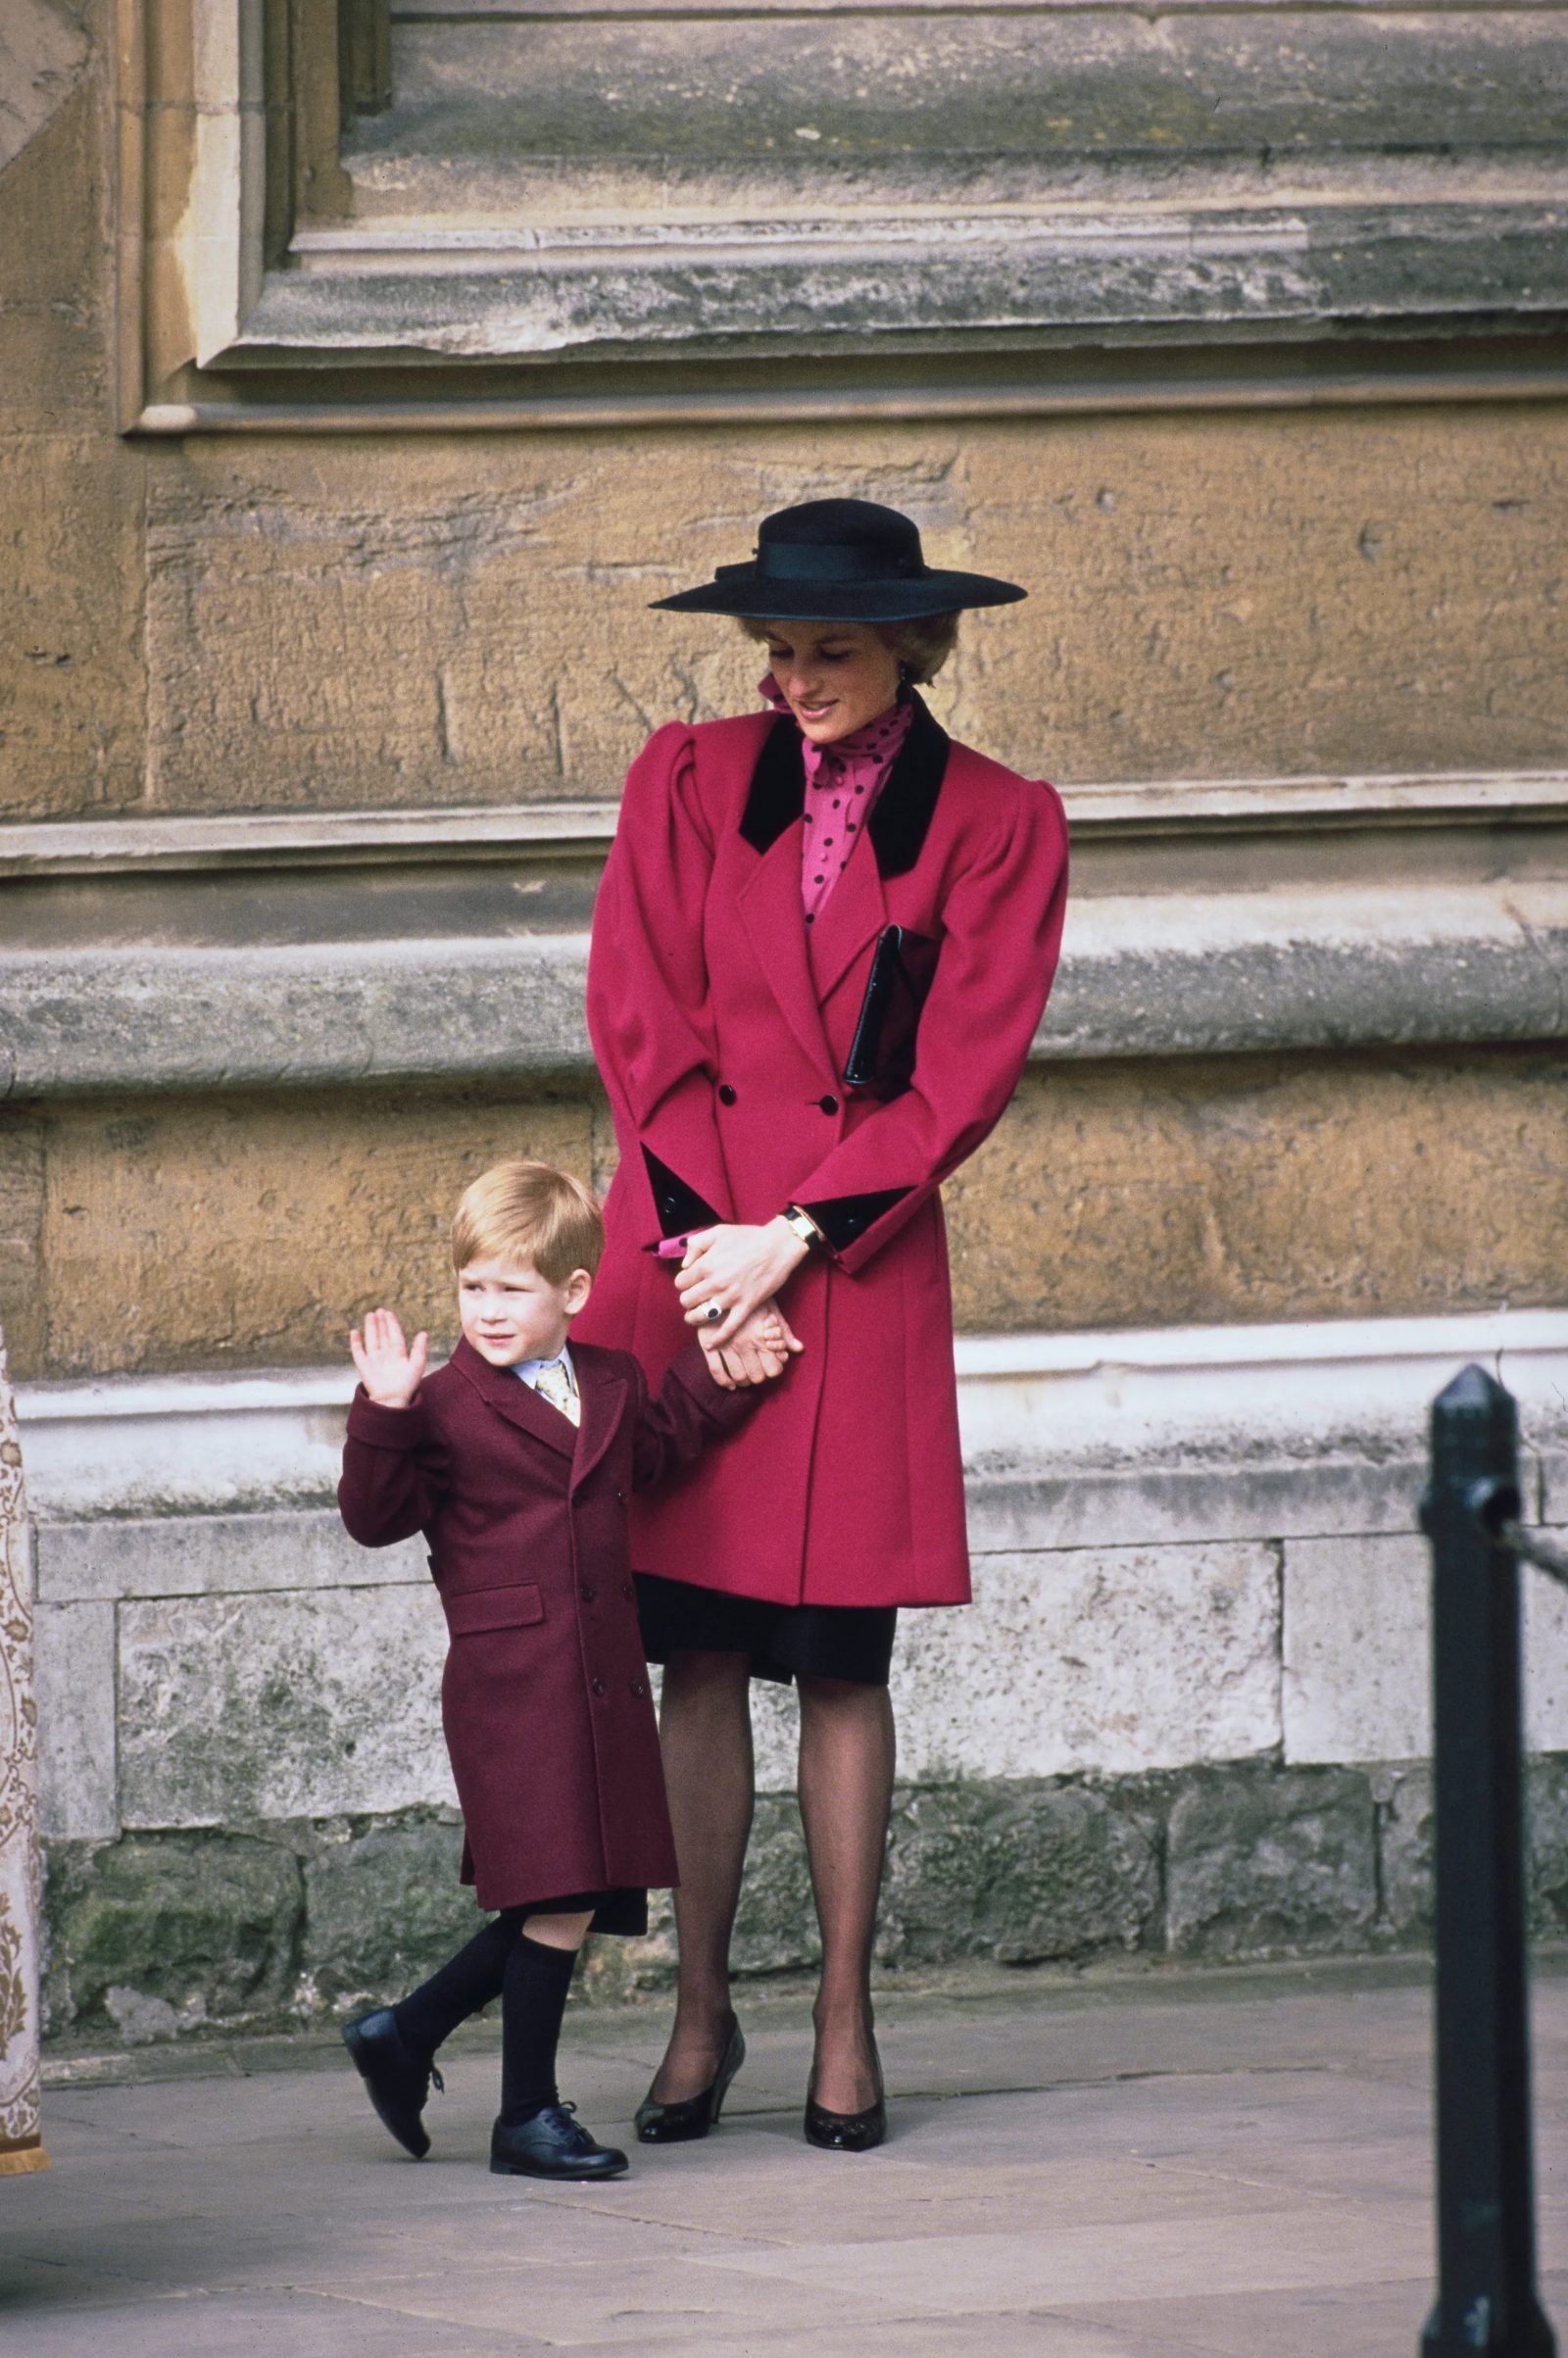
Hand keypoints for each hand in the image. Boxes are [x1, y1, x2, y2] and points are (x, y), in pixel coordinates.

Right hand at [349, 1308, 428, 1407]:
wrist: (392, 1400)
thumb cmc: (407, 1386)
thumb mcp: (417, 1366)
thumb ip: (420, 1349)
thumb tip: (424, 1333)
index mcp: (399, 1355)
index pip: (395, 1336)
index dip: (392, 1324)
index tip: (389, 1313)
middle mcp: (386, 1355)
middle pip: (383, 1335)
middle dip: (381, 1323)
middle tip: (379, 1310)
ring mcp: (374, 1360)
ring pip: (371, 1340)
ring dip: (370, 1328)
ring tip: (370, 1315)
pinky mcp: (363, 1366)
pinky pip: (358, 1352)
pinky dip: (355, 1342)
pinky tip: (354, 1332)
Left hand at [678, 1220, 808, 1344]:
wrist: (778, 1246)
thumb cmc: (749, 1237)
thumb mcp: (718, 1232)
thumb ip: (697, 1245)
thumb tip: (685, 1264)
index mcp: (706, 1264)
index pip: (680, 1283)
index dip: (683, 1283)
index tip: (691, 1282)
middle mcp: (715, 1282)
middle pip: (687, 1300)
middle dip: (688, 1300)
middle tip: (695, 1297)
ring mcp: (731, 1296)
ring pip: (701, 1316)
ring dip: (694, 1318)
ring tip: (695, 1316)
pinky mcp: (746, 1306)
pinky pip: (729, 1328)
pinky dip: (718, 1338)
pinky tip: (710, 1344)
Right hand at [700, 1301, 802, 1389]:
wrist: (721, 1280)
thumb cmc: (750, 1293)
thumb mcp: (771, 1308)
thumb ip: (784, 1331)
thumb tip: (799, 1348)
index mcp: (761, 1336)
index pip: (774, 1369)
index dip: (775, 1370)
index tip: (773, 1365)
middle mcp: (744, 1343)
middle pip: (757, 1377)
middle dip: (760, 1376)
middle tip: (758, 1370)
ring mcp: (726, 1345)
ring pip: (738, 1377)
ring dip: (744, 1381)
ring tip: (745, 1375)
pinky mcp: (708, 1344)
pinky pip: (716, 1371)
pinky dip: (724, 1381)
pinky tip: (730, 1383)